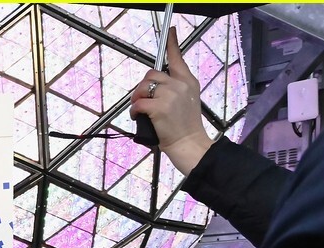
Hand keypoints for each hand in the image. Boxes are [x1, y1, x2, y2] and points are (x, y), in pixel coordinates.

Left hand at [129, 29, 212, 174]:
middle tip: (143, 100)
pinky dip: (134, 110)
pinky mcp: (159, 107)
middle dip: (143, 86)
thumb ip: (176, 89)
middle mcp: (180, 85)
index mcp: (188, 82)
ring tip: (140, 110)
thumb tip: (156, 85)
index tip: (170, 30)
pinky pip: (138, 103)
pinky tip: (138, 117)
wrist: (189, 143)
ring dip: (137, 98)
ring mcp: (170, 95)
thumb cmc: (185, 126)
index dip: (172, 43)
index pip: (178, 58)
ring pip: (143, 87)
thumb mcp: (187, 101)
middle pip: (152, 74)